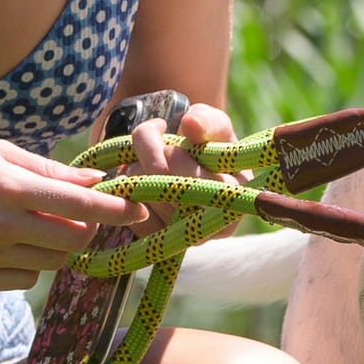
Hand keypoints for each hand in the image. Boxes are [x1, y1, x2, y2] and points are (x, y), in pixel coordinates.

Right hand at [0, 138, 143, 290]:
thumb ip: (48, 170)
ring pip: (52, 263)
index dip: (116, 209)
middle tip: (78, 214)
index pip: (80, 206)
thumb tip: (95, 184)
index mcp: (8, 187)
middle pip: (73, 241)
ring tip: (32, 223)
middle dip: (85, 228)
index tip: (140, 208)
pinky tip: (7, 243)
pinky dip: (28, 265)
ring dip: (56, 246)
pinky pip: (25, 280)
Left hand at [127, 103, 240, 229]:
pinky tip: (136, 178)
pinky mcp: (160, 242)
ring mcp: (186, 239)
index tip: (164, 133)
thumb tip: (191, 124)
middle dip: (151, 156)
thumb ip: (207, 121)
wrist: (186, 163)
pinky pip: (133, 214)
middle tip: (148, 138)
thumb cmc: (207, 142)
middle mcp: (215, 226)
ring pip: (148, 197)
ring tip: (144, 158)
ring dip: (136, 170)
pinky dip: (128, 190)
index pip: (202, 181)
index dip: (177, 156)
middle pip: (171, 189)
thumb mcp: (214, 125)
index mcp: (236, 196)